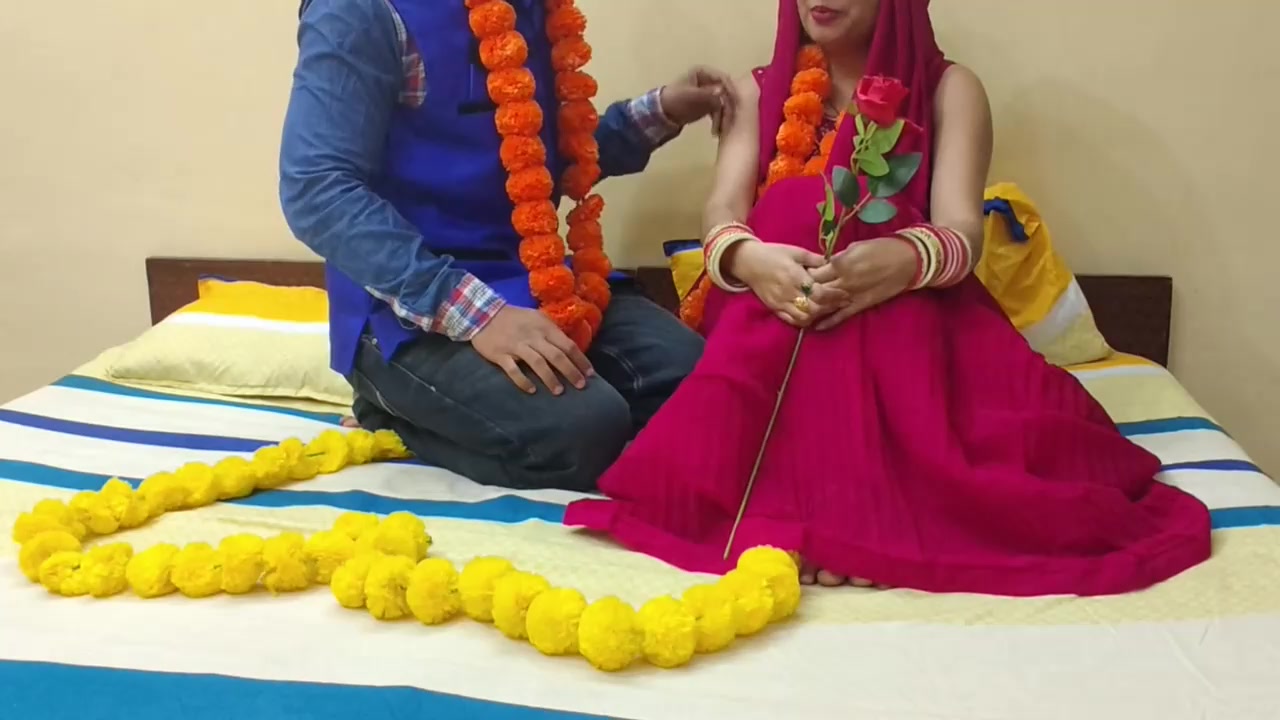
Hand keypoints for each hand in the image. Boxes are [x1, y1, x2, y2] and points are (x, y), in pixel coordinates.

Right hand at [471, 306, 592, 394]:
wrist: (483, 314)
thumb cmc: (515, 318)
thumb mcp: (537, 319)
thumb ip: (552, 333)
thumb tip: (571, 350)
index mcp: (544, 327)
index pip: (568, 345)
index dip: (580, 360)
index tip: (590, 374)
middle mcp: (533, 336)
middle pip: (556, 356)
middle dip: (571, 372)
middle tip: (580, 386)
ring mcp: (516, 346)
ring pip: (537, 363)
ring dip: (550, 378)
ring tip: (559, 391)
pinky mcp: (500, 355)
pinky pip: (513, 370)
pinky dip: (522, 381)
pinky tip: (531, 391)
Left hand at [660, 66, 736, 134]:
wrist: (663, 114)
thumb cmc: (675, 99)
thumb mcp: (691, 95)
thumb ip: (707, 94)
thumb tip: (722, 91)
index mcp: (703, 72)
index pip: (723, 78)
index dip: (729, 89)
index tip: (733, 102)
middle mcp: (708, 80)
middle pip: (725, 91)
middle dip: (727, 104)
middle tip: (728, 117)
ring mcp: (709, 93)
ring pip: (723, 102)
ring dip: (723, 114)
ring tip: (719, 127)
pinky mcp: (708, 105)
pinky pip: (718, 110)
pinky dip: (718, 118)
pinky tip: (716, 128)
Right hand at [726, 241, 847, 325]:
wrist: (747, 262)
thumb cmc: (772, 253)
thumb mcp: (795, 251)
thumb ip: (814, 259)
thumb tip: (833, 263)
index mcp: (794, 276)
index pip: (819, 292)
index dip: (834, 295)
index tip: (844, 293)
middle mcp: (788, 292)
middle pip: (814, 308)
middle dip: (830, 307)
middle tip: (841, 302)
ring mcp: (780, 303)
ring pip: (804, 318)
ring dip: (818, 315)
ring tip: (827, 308)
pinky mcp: (774, 309)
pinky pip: (792, 321)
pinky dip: (804, 321)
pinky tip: (812, 314)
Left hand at [808, 237, 917, 329]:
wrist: (907, 261)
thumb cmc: (882, 249)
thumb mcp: (855, 247)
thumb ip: (838, 258)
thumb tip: (825, 265)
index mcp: (840, 263)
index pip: (813, 273)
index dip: (805, 275)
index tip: (801, 275)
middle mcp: (843, 281)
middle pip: (816, 290)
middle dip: (807, 291)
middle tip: (801, 292)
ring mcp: (851, 295)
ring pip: (825, 305)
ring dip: (814, 307)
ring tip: (804, 308)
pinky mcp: (861, 305)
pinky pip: (841, 316)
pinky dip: (828, 322)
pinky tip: (816, 327)